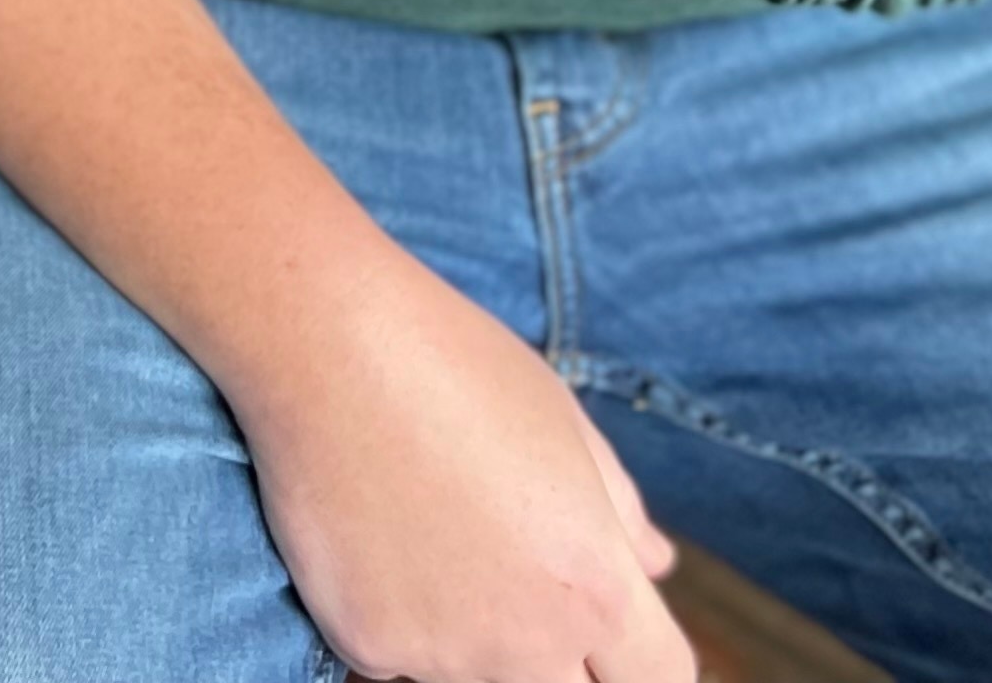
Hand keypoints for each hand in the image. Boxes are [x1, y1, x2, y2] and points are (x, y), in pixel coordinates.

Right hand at [226, 245, 687, 682]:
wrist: (330, 343)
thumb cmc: (458, 365)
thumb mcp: (565, 426)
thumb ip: (622, 512)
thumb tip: (657, 565)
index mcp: (597, 584)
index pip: (662, 678)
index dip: (640, 659)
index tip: (612, 634)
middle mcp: (530, 640)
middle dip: (558, 658)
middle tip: (507, 578)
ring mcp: (444, 654)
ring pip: (478, 681)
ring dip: (470, 642)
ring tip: (435, 543)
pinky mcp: (367, 646)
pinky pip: (398, 662)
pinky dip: (395, 623)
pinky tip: (375, 542)